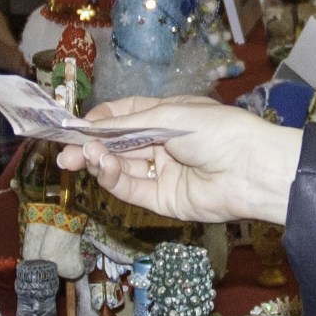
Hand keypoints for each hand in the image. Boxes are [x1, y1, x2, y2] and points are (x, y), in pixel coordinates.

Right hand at [54, 97, 300, 223]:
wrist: (252, 168)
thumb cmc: (217, 130)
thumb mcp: (169, 115)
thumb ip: (127, 123)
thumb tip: (89, 126)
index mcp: (167, 116)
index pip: (123, 117)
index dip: (98, 121)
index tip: (72, 125)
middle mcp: (162, 144)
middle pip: (117, 146)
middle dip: (90, 146)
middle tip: (64, 152)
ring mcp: (162, 173)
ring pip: (121, 168)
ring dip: (99, 162)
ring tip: (81, 157)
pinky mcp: (163, 200)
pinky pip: (131, 190)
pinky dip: (113, 178)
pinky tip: (102, 166)